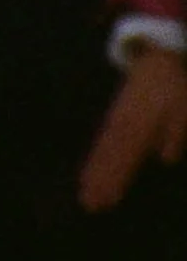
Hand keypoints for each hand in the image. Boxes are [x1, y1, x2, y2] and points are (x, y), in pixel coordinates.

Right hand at [80, 45, 186, 211]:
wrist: (159, 57)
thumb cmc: (175, 87)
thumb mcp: (183, 109)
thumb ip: (174, 133)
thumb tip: (166, 158)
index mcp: (142, 125)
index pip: (127, 157)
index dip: (117, 179)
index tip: (107, 200)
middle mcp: (124, 124)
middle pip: (109, 156)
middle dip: (99, 181)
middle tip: (87, 204)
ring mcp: (117, 118)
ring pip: (103, 148)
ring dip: (93, 170)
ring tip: (83, 190)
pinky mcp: (116, 115)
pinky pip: (103, 139)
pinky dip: (95, 154)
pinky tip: (91, 166)